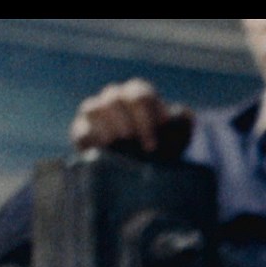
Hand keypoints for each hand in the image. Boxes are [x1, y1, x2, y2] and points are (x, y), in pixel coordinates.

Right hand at [70, 79, 193, 158]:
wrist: (143, 171)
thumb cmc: (163, 147)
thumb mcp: (179, 136)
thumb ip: (183, 123)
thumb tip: (184, 115)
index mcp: (138, 95)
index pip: (141, 95)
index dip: (149, 117)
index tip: (158, 140)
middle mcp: (114, 99)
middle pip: (115, 98)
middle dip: (131, 124)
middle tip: (145, 148)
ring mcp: (95, 114)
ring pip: (93, 108)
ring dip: (110, 128)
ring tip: (124, 147)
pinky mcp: (82, 133)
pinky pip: (81, 131)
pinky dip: (94, 141)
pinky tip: (108, 154)